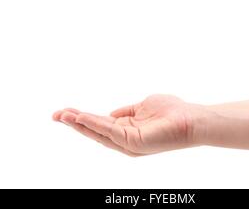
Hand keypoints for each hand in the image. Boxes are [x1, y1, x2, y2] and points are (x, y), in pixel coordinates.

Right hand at [53, 95, 207, 155]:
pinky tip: (81, 116)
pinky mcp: (134, 142)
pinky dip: (94, 123)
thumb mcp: (143, 107)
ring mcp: (129, 143)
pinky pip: (110, 131)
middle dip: (74, 123)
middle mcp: (125, 140)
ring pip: (99, 133)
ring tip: (62, 115)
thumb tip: (111, 113)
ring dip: (79, 124)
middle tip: (55, 115)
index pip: (100, 125)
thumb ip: (127, 112)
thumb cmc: (172, 112)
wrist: (191, 119)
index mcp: (127, 132)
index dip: (83, 119)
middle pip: (95, 132)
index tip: (66, 111)